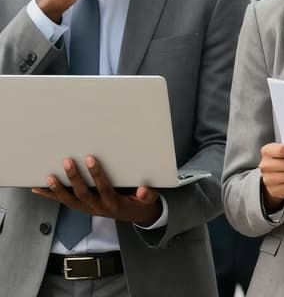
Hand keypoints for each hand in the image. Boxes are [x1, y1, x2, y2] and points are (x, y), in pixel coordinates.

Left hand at [31, 156, 161, 226]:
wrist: (137, 218)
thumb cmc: (142, 205)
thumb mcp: (149, 201)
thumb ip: (147, 196)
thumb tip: (143, 190)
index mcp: (114, 204)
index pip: (104, 188)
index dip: (96, 175)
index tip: (89, 159)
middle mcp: (98, 208)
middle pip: (83, 194)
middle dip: (74, 178)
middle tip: (67, 161)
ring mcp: (89, 209)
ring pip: (70, 201)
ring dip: (58, 190)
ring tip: (48, 177)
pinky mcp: (83, 208)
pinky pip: (65, 202)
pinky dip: (51, 196)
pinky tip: (39, 189)